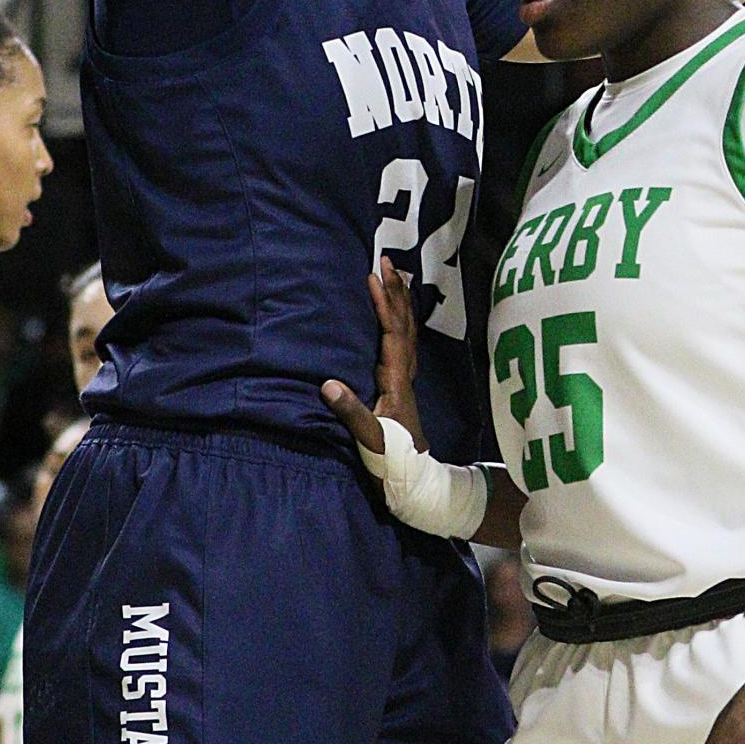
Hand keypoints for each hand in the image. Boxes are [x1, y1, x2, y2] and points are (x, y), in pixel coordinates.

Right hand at [321, 260, 427, 452]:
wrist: (417, 482)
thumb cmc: (393, 462)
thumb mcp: (369, 439)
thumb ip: (351, 412)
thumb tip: (327, 384)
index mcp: (396, 381)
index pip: (391, 333)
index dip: (383, 304)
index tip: (374, 277)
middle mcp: (404, 374)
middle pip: (403, 324)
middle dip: (395, 291)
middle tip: (387, 261)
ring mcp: (405, 380)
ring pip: (406, 331)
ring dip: (400, 303)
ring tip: (394, 277)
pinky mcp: (401, 387)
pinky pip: (403, 343)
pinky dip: (399, 322)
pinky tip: (393, 319)